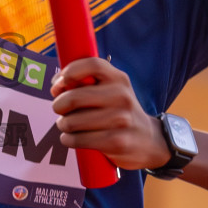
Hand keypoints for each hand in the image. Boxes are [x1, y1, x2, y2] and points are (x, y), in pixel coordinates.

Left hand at [49, 57, 170, 170]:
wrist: (149, 140)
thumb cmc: (120, 112)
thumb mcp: (112, 90)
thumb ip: (88, 83)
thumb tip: (57, 86)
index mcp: (119, 79)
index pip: (92, 65)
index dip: (69, 72)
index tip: (59, 84)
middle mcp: (122, 96)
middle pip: (74, 97)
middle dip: (59, 105)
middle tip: (60, 109)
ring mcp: (121, 120)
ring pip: (72, 122)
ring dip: (63, 124)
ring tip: (68, 125)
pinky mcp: (117, 142)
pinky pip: (78, 139)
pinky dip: (68, 139)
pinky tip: (71, 138)